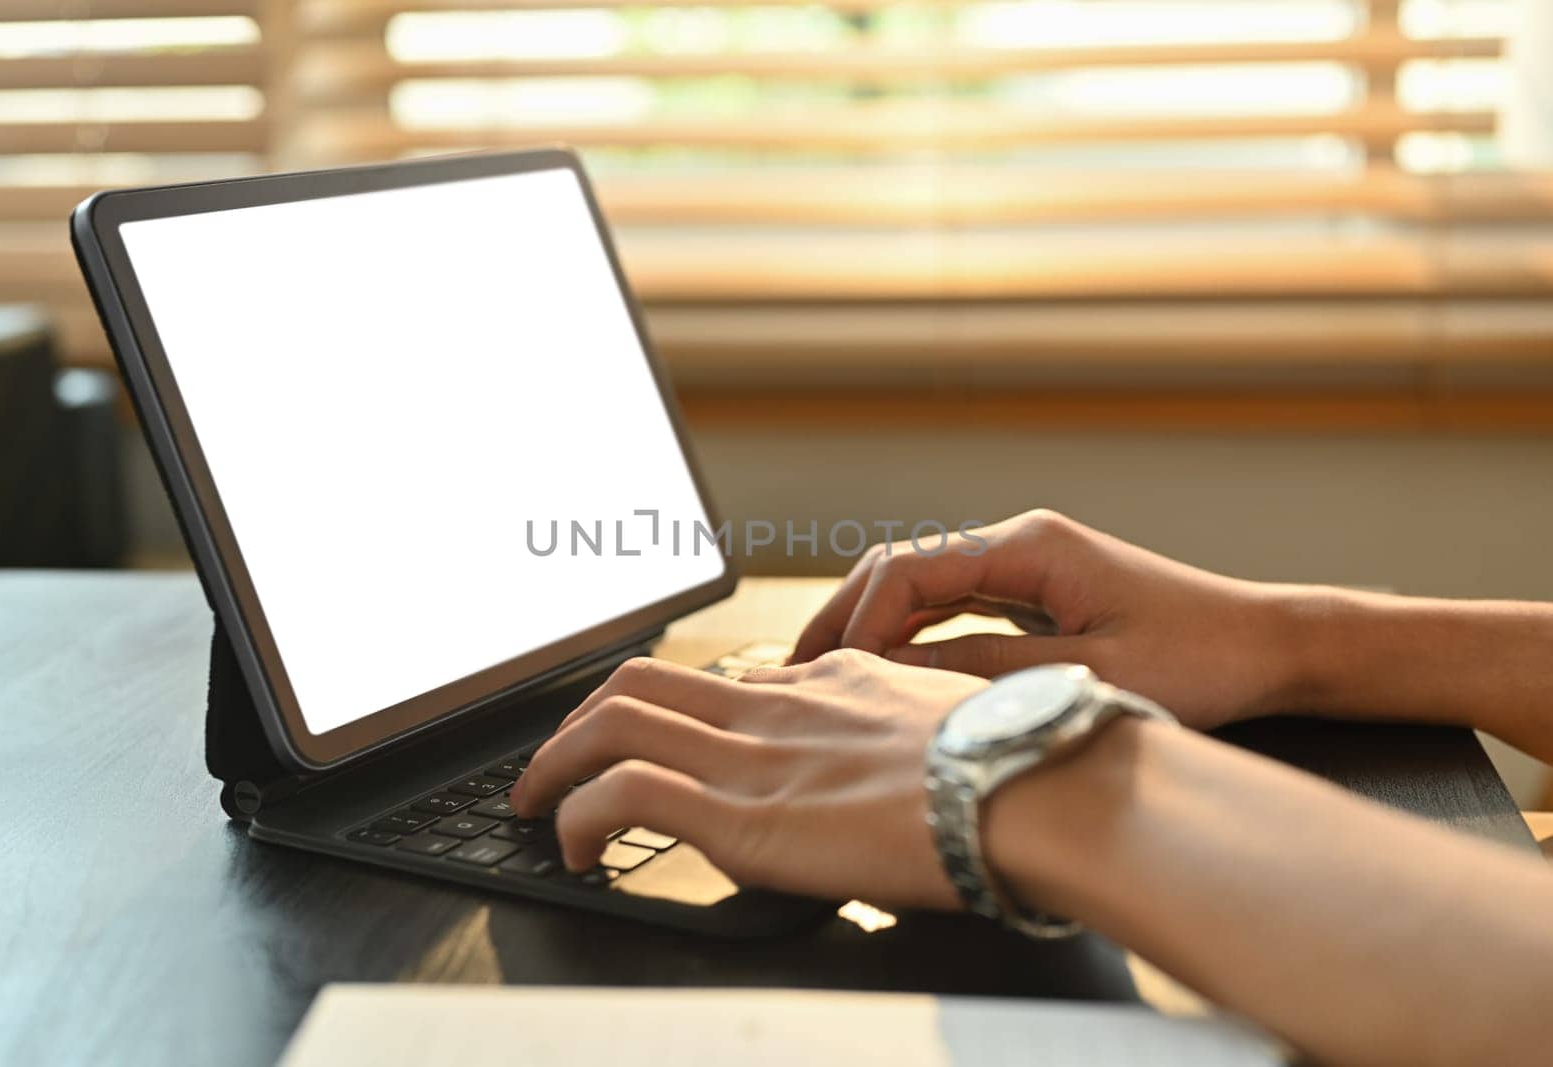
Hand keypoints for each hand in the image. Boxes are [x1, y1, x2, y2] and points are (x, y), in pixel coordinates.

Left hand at [511, 651, 985, 905]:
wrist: (1029, 787)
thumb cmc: (1012, 764)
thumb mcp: (940, 722)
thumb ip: (889, 729)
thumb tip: (879, 759)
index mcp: (826, 683)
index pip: (715, 681)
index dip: (658, 708)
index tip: (638, 736)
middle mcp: (777, 705)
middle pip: (640, 682)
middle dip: (580, 719)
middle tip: (556, 759)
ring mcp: (755, 754)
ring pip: (612, 722)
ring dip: (556, 762)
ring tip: (538, 803)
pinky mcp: (743, 813)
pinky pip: (622, 794)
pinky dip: (579, 815)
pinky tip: (579, 849)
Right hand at [791, 509, 1299, 729]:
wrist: (1267, 645)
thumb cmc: (1200, 658)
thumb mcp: (1086, 676)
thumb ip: (986, 673)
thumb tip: (897, 678)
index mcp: (1029, 546)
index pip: (909, 569)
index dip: (858, 621)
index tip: (833, 676)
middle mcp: (1019, 543)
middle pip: (899, 569)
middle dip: (843, 619)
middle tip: (794, 675)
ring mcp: (1025, 565)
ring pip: (918, 587)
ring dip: (869, 628)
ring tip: (823, 678)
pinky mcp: (1035, 592)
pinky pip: (950, 606)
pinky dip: (908, 636)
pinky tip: (882, 674)